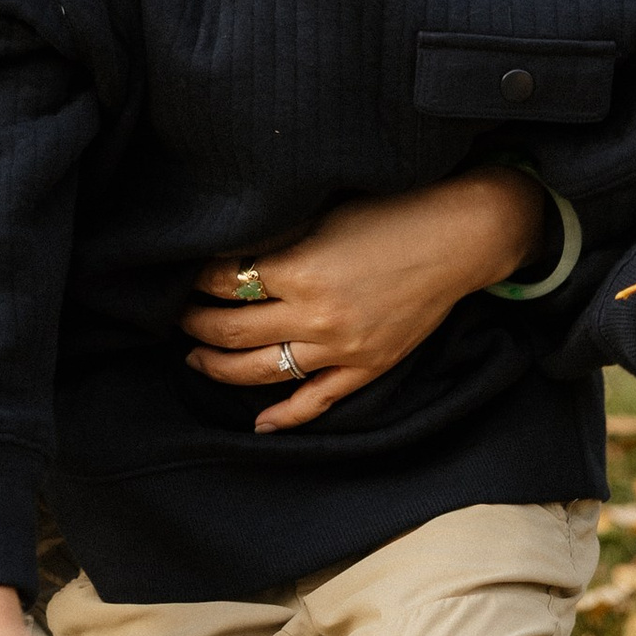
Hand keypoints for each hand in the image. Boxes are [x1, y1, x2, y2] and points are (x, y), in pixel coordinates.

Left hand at [186, 166, 544, 433]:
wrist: (457, 240)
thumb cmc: (392, 214)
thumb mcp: (323, 214)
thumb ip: (276, 238)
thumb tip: (227, 253)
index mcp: (300, 270)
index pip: (224, 282)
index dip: (197, 278)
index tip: (185, 275)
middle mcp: (315, 317)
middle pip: (230, 331)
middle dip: (194, 322)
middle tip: (177, 315)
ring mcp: (340, 349)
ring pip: (260, 372)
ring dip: (218, 367)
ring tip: (197, 356)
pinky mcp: (365, 368)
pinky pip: (316, 402)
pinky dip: (284, 417)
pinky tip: (258, 422)